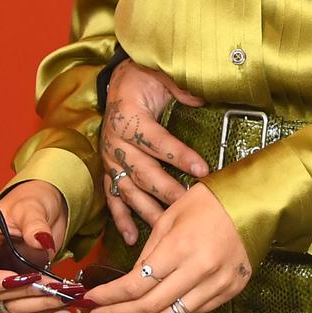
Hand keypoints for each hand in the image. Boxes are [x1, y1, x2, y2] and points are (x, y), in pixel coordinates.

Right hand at [0, 181, 72, 312]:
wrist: (48, 206)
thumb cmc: (30, 200)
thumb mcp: (31, 206)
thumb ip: (34, 223)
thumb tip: (41, 241)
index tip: (12, 278)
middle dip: (20, 291)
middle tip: (49, 284)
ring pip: (8, 303)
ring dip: (34, 301)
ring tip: (60, 293)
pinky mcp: (18, 285)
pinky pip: (24, 302)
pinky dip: (42, 301)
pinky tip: (60, 295)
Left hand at [83, 185, 251, 312]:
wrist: (254, 202)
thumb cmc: (208, 203)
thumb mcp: (169, 219)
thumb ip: (149, 253)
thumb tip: (130, 282)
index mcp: (180, 248)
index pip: (136, 285)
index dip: (109, 297)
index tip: (90, 301)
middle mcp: (200, 271)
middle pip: (150, 307)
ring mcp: (218, 284)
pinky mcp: (231, 291)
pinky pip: (194, 312)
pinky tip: (155, 311)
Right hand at [100, 61, 207, 244]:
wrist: (119, 82)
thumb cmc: (143, 80)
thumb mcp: (161, 75)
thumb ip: (180, 87)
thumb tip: (202, 97)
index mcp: (129, 117)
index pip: (156, 140)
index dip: (179, 155)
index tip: (203, 168)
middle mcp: (116, 142)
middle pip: (143, 171)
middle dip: (167, 191)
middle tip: (189, 205)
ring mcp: (111, 159)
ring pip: (129, 190)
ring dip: (147, 210)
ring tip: (166, 226)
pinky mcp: (109, 171)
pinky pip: (113, 198)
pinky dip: (120, 219)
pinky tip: (132, 237)